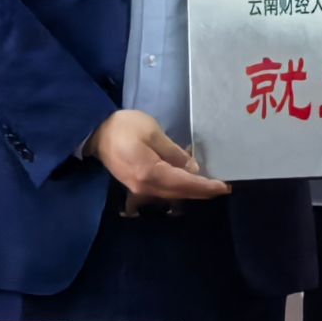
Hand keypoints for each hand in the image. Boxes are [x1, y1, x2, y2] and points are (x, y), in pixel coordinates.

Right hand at [84, 109, 228, 203]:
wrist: (96, 132)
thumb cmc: (125, 127)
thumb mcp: (153, 133)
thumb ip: (174, 152)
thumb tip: (192, 168)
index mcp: (150, 173)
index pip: (184, 183)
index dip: (206, 186)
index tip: (225, 187)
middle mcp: (146, 187)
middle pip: (180, 192)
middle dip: (203, 191)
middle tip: (224, 187)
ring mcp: (140, 188)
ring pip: (172, 193)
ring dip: (193, 191)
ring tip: (212, 184)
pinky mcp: (138, 185)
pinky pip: (164, 190)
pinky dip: (180, 187)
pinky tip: (191, 180)